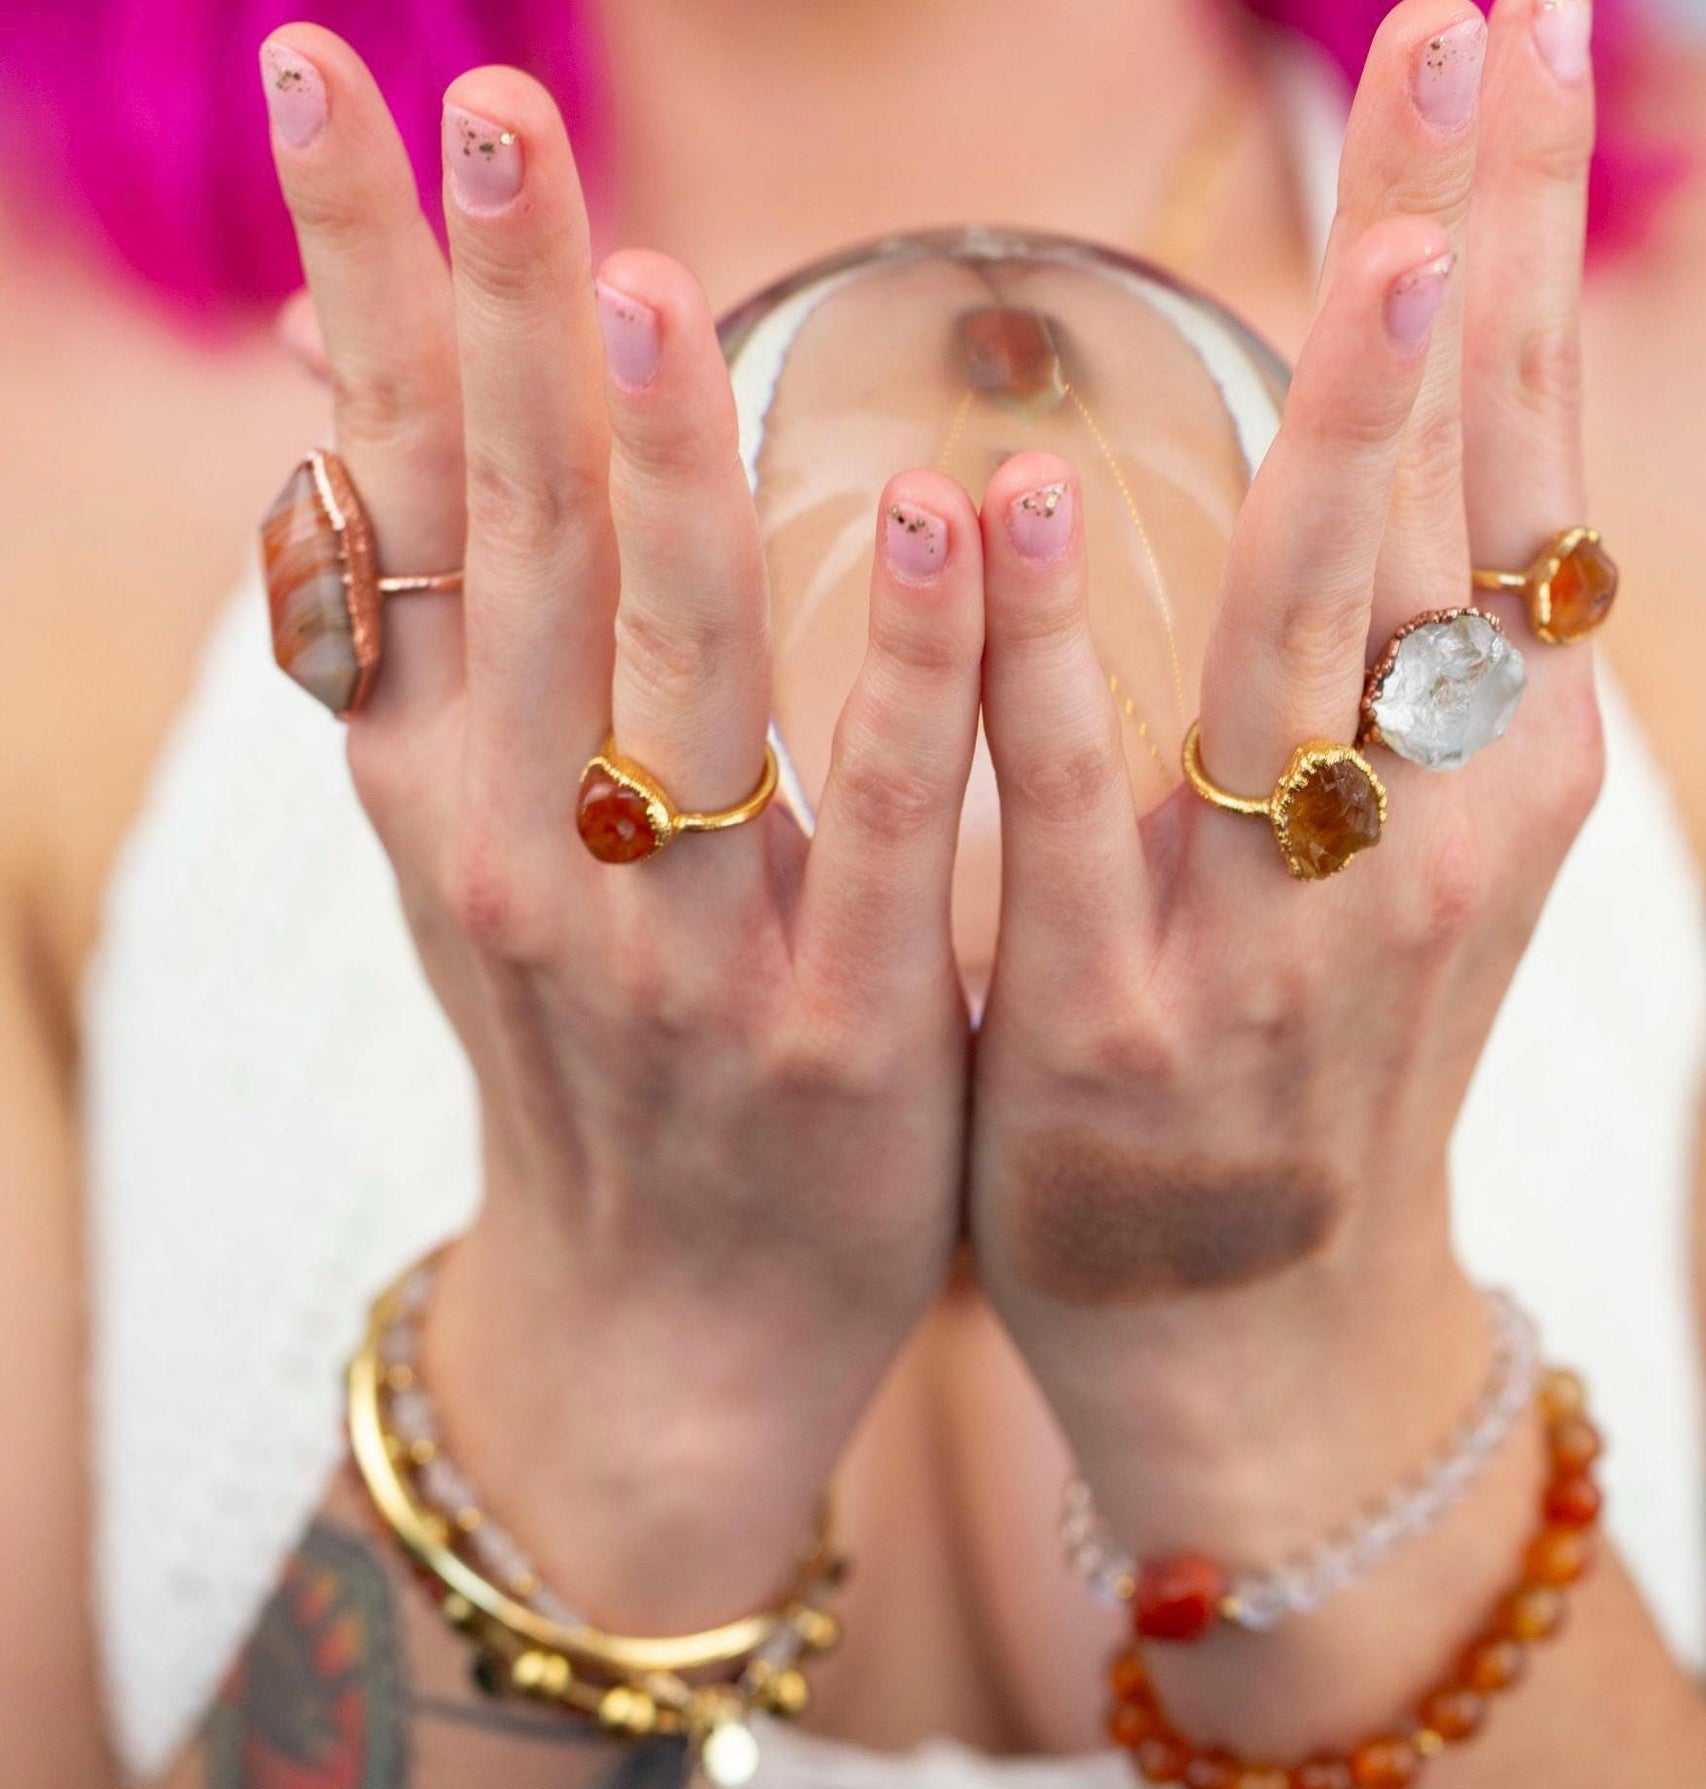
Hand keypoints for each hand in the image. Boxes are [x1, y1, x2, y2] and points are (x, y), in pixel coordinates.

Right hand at [263, 31, 987, 1621]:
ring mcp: (675, 950)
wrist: (668, 1322)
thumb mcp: (496, 856)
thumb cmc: (609, 1058)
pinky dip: (906, 677)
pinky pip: (880, 828)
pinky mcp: (837, 1036)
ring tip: (644, 274)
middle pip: (510, 544)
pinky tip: (942, 522)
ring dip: (658, 470)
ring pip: (665, 671)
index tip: (335, 91)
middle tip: (486, 106)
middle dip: (490, 319)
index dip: (361, 292)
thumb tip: (371, 444)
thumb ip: (459, 660)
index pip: (395, 497)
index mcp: (449, 784)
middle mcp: (524, 847)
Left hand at [966, 0, 1601, 1548]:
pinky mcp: (1119, 1025)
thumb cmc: (1302, 1056)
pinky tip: (1022, 508)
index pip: (1510, 453)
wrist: (1257, 1326)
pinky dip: (1057, 665)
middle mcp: (1419, 826)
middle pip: (1453, 501)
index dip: (1522, 238)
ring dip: (1352, 435)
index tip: (1520, 29)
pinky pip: (1087, 818)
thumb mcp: (1384, 850)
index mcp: (1483, 764)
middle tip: (1489, 16)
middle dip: (1474, 252)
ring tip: (1390, 227)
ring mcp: (1281, 931)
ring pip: (1316, 644)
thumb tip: (1382, 438)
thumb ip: (1375, 656)